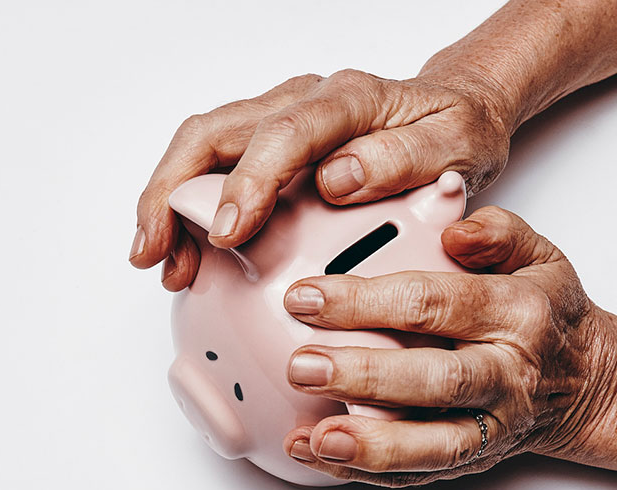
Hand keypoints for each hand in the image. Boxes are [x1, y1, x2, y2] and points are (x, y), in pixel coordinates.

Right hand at [129, 70, 511, 290]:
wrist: (460, 110)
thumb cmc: (459, 130)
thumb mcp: (457, 145)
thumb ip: (404, 159)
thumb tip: (337, 178)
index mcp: (348, 100)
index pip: (282, 134)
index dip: (248, 182)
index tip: (230, 233)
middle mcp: (305, 100)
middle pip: (216, 133)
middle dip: (173, 193)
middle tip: (156, 251)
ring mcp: (283, 117)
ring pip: (204, 148)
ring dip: (170, 203)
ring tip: (162, 263)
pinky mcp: (273, 141)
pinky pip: (216, 166)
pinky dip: (190, 208)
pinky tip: (187, 252)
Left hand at [277, 206, 616, 485]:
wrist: (584, 381)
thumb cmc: (545, 310)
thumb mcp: (538, 254)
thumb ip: (497, 232)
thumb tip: (454, 229)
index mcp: (517, 312)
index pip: (436, 304)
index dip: (367, 301)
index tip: (308, 297)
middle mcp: (508, 373)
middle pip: (435, 379)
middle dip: (365, 375)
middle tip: (303, 365)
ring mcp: (494, 424)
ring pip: (435, 445)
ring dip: (372, 445)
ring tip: (317, 436)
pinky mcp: (477, 459)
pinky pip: (422, 474)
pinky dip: (368, 471)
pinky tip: (318, 453)